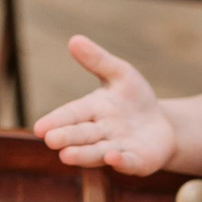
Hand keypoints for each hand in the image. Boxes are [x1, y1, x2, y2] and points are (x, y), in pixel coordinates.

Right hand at [33, 36, 176, 174]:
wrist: (162, 125)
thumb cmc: (135, 100)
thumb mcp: (120, 75)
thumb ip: (98, 60)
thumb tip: (74, 39)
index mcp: (92, 110)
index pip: (71, 114)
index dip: (56, 120)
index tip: (40, 127)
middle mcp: (101, 133)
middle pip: (81, 135)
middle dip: (66, 137)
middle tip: (50, 140)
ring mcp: (118, 149)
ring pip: (98, 152)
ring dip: (83, 155)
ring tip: (66, 156)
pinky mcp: (138, 161)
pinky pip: (128, 162)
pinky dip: (120, 162)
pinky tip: (113, 158)